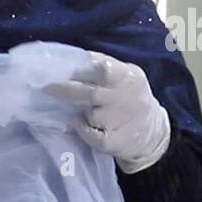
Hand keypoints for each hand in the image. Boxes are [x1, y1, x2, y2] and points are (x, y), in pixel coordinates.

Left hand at [44, 51, 170, 172]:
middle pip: (91, 94)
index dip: (77, 69)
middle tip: (46, 88)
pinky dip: (82, 130)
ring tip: (79, 109)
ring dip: (79, 112)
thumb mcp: (125, 75)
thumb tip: (68, 59)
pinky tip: (79, 124)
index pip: (102, 69)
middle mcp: (127, 98)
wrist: (154, 132)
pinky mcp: (117, 142)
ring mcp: (123, 122)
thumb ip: (102, 66)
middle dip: (65, 91)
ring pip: (92, 116)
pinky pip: (93, 136)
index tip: (56, 69)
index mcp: (128, 76)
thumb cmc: (130, 97)